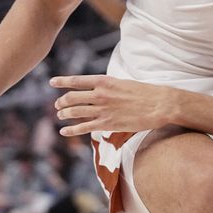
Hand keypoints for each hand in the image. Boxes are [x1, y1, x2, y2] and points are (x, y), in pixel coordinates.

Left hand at [50, 75, 179, 135]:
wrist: (160, 104)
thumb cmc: (146, 93)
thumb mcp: (124, 83)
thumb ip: (109, 86)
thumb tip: (99, 90)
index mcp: (105, 81)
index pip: (77, 81)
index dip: (62, 81)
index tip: (52, 82)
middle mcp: (100, 95)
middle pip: (71, 98)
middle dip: (62, 101)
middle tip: (58, 104)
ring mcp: (103, 110)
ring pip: (74, 112)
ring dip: (64, 114)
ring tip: (60, 115)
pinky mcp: (107, 124)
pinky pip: (82, 128)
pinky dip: (70, 130)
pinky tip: (64, 131)